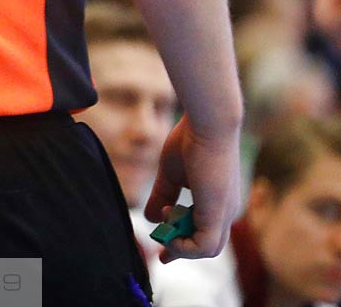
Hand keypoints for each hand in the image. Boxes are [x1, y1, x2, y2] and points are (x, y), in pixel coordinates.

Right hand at [147, 117, 242, 260]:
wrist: (208, 123)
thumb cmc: (190, 140)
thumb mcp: (172, 174)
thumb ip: (163, 196)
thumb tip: (151, 218)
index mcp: (218, 202)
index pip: (204, 233)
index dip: (183, 245)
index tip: (163, 253)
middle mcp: (226, 212)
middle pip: (206, 246)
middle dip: (180, 250)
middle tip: (160, 253)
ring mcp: (224, 214)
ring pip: (206, 250)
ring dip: (180, 244)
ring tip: (163, 222)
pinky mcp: (217, 213)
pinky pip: (205, 246)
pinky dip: (185, 246)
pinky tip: (168, 229)